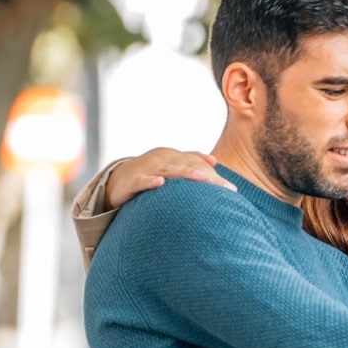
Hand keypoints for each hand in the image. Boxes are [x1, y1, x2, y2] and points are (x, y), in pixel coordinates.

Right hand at [107, 147, 235, 207]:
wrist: (116, 181)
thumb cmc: (149, 175)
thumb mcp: (171, 168)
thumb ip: (191, 162)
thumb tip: (214, 160)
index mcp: (172, 156)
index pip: (197, 164)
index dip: (214, 175)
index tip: (232, 190)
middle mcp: (161, 159)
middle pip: (186, 165)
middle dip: (206, 175)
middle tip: (224, 188)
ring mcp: (145, 168)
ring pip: (167, 170)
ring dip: (184, 172)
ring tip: (202, 178)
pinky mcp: (130, 180)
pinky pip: (141, 180)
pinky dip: (150, 181)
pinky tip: (160, 183)